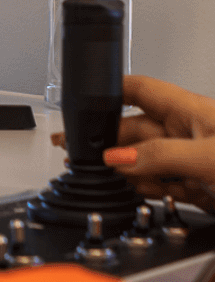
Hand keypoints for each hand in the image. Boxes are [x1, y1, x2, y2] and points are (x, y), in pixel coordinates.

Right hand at [51, 74, 214, 211]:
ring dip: (129, 172)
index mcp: (188, 111)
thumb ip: (160, 156)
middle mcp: (188, 131)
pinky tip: (141, 191)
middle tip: (81, 153)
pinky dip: (148, 189)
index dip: (110, 91)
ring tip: (113, 179)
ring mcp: (191, 159)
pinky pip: (163, 183)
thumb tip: (118, 158)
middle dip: (110, 142)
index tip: (84, 99)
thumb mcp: (206, 157)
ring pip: (146, 161)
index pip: (140, 90)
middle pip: (136, 131)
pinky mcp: (199, 185)